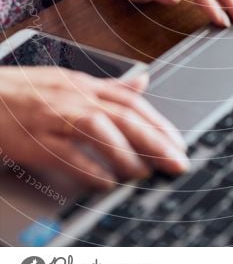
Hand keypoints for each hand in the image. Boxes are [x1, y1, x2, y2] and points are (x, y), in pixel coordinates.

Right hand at [0, 68, 187, 189]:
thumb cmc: (25, 91)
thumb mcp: (70, 81)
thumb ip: (109, 86)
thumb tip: (144, 82)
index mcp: (84, 84)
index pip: (130, 101)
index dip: (158, 122)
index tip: (178, 143)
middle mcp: (73, 97)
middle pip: (123, 116)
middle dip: (155, 140)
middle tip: (176, 162)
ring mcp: (53, 116)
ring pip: (98, 129)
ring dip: (126, 153)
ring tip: (144, 173)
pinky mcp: (34, 138)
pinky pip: (66, 153)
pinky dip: (89, 168)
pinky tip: (106, 182)